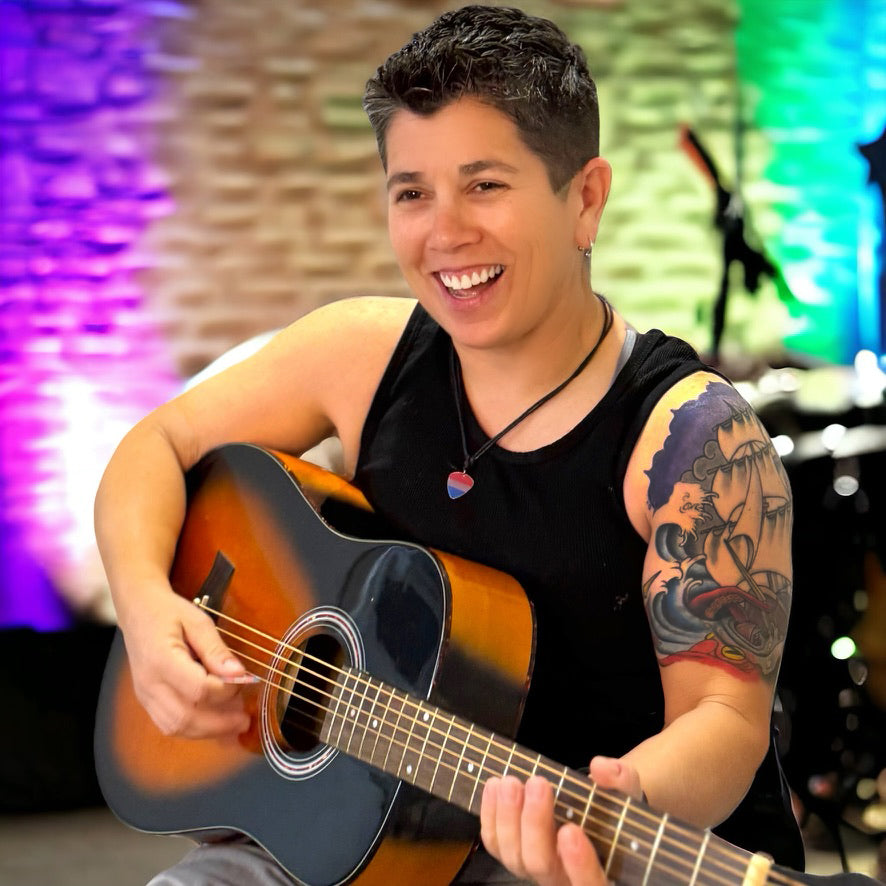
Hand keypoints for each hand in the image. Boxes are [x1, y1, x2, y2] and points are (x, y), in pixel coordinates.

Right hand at [120, 587, 251, 739]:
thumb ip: (216, 649)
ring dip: (208, 731)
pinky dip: (193, 729)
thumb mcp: (198, 621)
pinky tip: (214, 723)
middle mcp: (149, 683)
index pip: (198, 690)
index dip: (225, 691)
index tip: (244, 681)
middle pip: (186, 717)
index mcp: (162, 660)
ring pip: (176, 727)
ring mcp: (145, 695)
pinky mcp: (146, 700)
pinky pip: (168, 724)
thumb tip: (239, 673)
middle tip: (245, 720)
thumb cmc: (168, 612)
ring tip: (234, 724)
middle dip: (220, 723)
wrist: (137, 611)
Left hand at [480, 756, 642, 885]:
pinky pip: (495, 845)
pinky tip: (494, 786)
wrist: (592, 811)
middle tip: (539, 783)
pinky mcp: (514, 853)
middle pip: (543, 865)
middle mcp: (564, 878)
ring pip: (514, 856)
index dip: (580, 864)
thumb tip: (601, 767)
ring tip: (512, 781)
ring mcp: (537, 868)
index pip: (592, 884)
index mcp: (599, 872)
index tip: (570, 830)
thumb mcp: (626, 792)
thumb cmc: (612, 809)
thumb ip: (621, 779)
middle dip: (535, 823)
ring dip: (508, 816)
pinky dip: (491, 815)